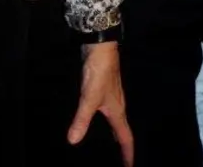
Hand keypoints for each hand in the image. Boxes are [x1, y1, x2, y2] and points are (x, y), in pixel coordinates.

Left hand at [69, 41, 133, 165]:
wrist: (101, 48)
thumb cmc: (99, 73)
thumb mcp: (89, 97)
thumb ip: (81, 119)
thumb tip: (73, 141)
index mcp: (117, 111)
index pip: (126, 137)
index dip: (128, 153)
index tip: (129, 166)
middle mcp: (117, 107)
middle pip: (122, 132)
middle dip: (123, 148)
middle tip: (121, 161)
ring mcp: (111, 99)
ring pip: (115, 123)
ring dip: (114, 137)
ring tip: (109, 149)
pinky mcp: (103, 92)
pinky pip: (107, 115)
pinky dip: (105, 126)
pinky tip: (95, 125)